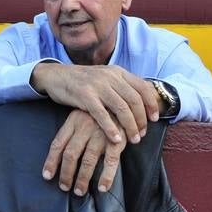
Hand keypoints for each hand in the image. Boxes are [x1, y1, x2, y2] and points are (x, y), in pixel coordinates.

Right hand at [30, 62, 159, 145]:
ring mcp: (97, 85)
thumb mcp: (105, 77)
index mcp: (118, 72)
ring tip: (133, 139)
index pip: (142, 87)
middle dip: (141, 120)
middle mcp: (110, 76)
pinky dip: (111, 128)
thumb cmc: (83, 81)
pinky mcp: (85, 96)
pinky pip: (102, 115)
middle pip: (134, 100)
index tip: (154, 119)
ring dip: (130, 127)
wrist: (57, 76)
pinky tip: (116, 139)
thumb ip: (121, 86)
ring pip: (122, 108)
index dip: (151, 104)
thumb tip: (142, 100)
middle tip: (142, 134)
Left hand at [43, 109, 125, 195]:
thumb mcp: (82, 115)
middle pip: (70, 154)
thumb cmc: (99, 112)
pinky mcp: (117, 140)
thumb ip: (72, 131)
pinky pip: (111, 162)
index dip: (51, 161)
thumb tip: (59, 155)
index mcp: (73, 121)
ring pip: (88, 160)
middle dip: (66, 173)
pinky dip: (106, 177)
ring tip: (79, 192)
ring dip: (82, 178)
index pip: (58, 144)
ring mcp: (101, 133)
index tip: (47, 176)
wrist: (123, 101)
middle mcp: (84, 127)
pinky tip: (103, 188)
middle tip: (64, 187)